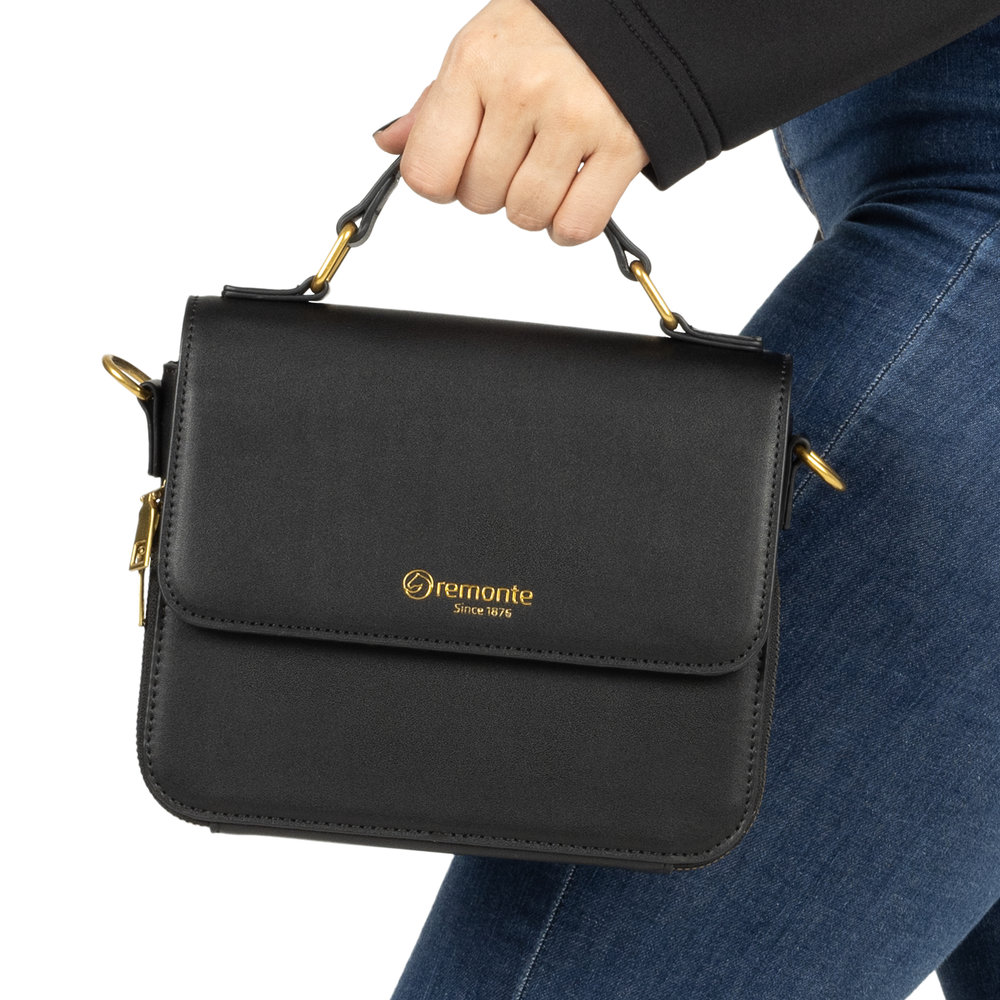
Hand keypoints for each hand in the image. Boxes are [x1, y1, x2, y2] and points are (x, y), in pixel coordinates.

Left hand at [373, 0, 648, 244]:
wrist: (638, 12)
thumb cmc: (552, 34)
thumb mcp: (481, 52)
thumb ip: (436, 106)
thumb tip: (390, 145)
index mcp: (475, 63)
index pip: (427, 174)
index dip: (443, 182)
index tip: (463, 165)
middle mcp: (522, 88)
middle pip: (478, 199)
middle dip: (494, 188)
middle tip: (520, 153)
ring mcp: (574, 118)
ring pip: (526, 216)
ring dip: (533, 207)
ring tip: (550, 166)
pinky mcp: (623, 145)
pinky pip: (576, 226)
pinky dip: (570, 225)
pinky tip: (575, 192)